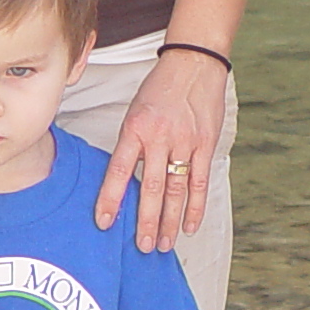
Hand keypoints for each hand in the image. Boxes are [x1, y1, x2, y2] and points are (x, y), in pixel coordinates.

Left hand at [95, 48, 227, 251]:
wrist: (194, 63)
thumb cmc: (160, 89)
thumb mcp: (136, 112)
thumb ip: (131, 145)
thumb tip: (123, 182)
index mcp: (136, 128)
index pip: (120, 170)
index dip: (111, 198)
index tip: (104, 223)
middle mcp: (160, 137)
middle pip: (151, 187)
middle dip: (145, 220)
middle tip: (141, 246)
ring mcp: (185, 141)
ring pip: (176, 189)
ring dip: (169, 221)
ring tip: (162, 244)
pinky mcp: (205, 144)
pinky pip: (199, 181)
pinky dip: (195, 207)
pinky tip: (189, 227)